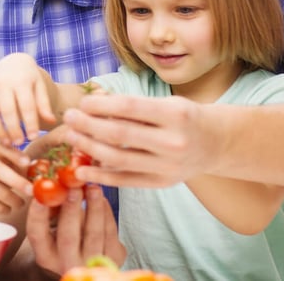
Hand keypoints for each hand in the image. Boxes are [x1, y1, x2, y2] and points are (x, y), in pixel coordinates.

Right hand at [0, 53, 57, 146]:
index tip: (33, 137)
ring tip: (8, 143)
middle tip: (20, 143)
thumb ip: (44, 104)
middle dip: (13, 129)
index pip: (26, 105)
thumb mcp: (39, 87)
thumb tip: (51, 121)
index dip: (29, 123)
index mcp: (21, 80)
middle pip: (7, 110)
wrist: (12, 62)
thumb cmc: (29, 78)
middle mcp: (3, 83)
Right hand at [0, 144, 32, 213]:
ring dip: (14, 200)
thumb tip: (45, 168)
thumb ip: (24, 167)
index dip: (15, 154)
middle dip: (17, 182)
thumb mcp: (10, 168)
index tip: (27, 162)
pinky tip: (8, 208)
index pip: (3, 148)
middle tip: (31, 192)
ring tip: (20, 204)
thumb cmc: (0, 178)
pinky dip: (4, 208)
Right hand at [26, 185, 123, 274]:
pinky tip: (102, 198)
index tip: (41, 195)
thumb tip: (54, 186)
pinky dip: (106, 212)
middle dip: (71, 209)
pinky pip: (110, 232)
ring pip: (94, 234)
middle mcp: (67, 263)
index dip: (37, 214)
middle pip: (68, 237)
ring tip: (92, 187)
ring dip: (94, 207)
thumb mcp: (52, 228)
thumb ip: (51, 210)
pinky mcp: (114, 257)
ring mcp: (92, 262)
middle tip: (73, 188)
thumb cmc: (64, 239)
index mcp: (46, 257)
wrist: (87, 260)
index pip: (37, 234)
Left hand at [63, 94, 221, 187]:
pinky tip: (81, 169)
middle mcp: (173, 142)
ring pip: (118, 159)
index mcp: (175, 115)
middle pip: (119, 134)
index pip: (129, 108)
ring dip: (88, 148)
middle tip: (68, 118)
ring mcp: (168, 166)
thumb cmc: (182, 117)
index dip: (100, 105)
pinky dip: (100, 176)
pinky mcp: (161, 183)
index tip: (82, 102)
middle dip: (88, 125)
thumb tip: (93, 101)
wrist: (215, 143)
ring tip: (71, 138)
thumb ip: (132, 104)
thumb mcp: (165, 103)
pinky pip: (125, 181)